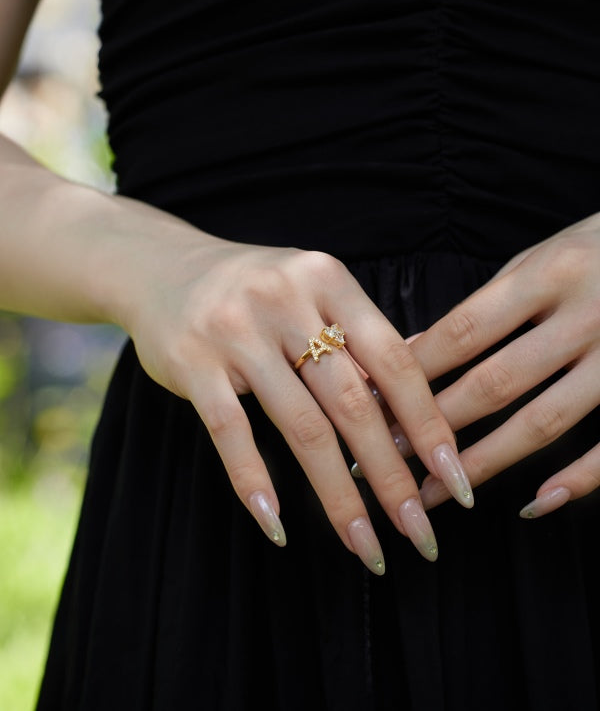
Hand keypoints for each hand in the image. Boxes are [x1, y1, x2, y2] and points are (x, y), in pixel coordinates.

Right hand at [124, 234, 473, 571]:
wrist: (161, 266)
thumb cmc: (255, 290)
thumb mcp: (311, 292)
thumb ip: (358, 340)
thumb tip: (420, 411)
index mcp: (328, 280)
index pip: (394, 360)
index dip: (428, 424)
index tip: (455, 479)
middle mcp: (286, 300)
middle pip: (354, 402)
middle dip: (392, 477)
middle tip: (419, 534)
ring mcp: (236, 332)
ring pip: (300, 427)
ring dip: (338, 496)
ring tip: (364, 546)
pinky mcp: (193, 363)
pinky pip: (231, 433)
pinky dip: (254, 483)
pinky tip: (278, 526)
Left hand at [406, 213, 599, 515]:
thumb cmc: (592, 252)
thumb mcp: (536, 262)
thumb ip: (483, 307)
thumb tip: (414, 347)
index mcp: (547, 276)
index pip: (465, 331)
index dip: (416, 372)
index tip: (374, 402)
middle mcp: (583, 317)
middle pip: (496, 381)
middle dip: (436, 423)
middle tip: (391, 455)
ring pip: (544, 420)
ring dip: (485, 461)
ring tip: (439, 490)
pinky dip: (575, 480)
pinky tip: (534, 502)